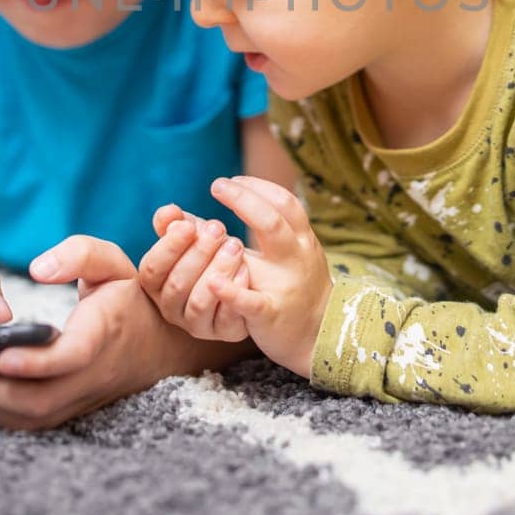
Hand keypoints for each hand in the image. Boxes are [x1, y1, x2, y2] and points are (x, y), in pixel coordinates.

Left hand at [0, 235, 226, 429]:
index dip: (36, 362)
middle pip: (43, 399)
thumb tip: (38, 269)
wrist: (165, 343)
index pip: (71, 357)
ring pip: (35, 417)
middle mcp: (95, 372)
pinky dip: (2, 414)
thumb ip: (78, 254)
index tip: (0, 355)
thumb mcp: (114, 261)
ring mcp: (85, 396)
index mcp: (105, 332)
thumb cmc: (131, 296)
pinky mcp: (75, 407)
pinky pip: (36, 421)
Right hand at [137, 205, 252, 341]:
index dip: (169, 247)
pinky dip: (235, 292)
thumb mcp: (190, 237)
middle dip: (198, 254)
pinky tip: (245, 270)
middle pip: (177, 284)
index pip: (152, 269)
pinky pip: (227, 318)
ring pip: (199, 303)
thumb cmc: (208, 255)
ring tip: (235, 246)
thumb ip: (174, 223)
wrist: (243, 284)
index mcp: (156, 284)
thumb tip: (169, 212)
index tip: (189, 225)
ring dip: (218, 271)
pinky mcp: (224, 333)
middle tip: (219, 229)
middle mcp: (171, 308)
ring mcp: (196, 325)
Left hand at [203, 176, 331, 377]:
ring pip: (256, 262)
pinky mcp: (272, 314)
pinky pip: (252, 303)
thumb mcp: (282, 252)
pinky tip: (211, 282)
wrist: (322, 333)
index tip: (229, 181)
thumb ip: (252, 228)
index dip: (257, 188)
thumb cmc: (293, 284)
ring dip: (227, 245)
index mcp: (298, 239)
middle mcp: (294, 258)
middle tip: (217, 186)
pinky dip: (231, 292)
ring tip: (206, 228)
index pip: (283, 203)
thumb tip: (192, 211)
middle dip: (244, 200)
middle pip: (272, 222)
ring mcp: (283, 286)